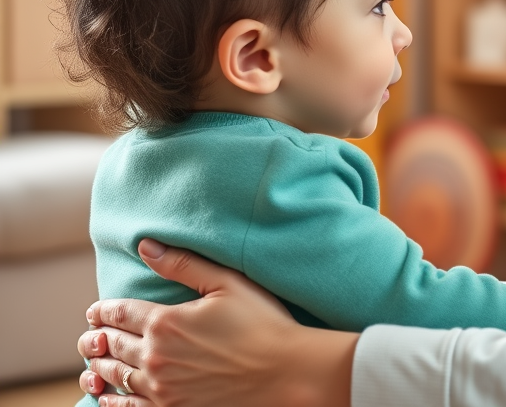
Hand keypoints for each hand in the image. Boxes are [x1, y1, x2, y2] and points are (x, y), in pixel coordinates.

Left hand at [78, 239, 357, 406]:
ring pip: (116, 376)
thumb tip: (146, 246)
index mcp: (166, 321)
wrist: (286, 372)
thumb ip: (183, 265)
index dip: (103, 310)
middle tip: (87, 336)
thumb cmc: (262, 323)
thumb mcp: (227, 283)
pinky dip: (112, 400)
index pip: (120, 313)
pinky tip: (107, 395)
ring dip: (100, 367)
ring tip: (93, 361)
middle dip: (96, 338)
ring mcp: (162, 389)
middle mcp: (156, 357)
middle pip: (113, 345)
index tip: (95, 310)